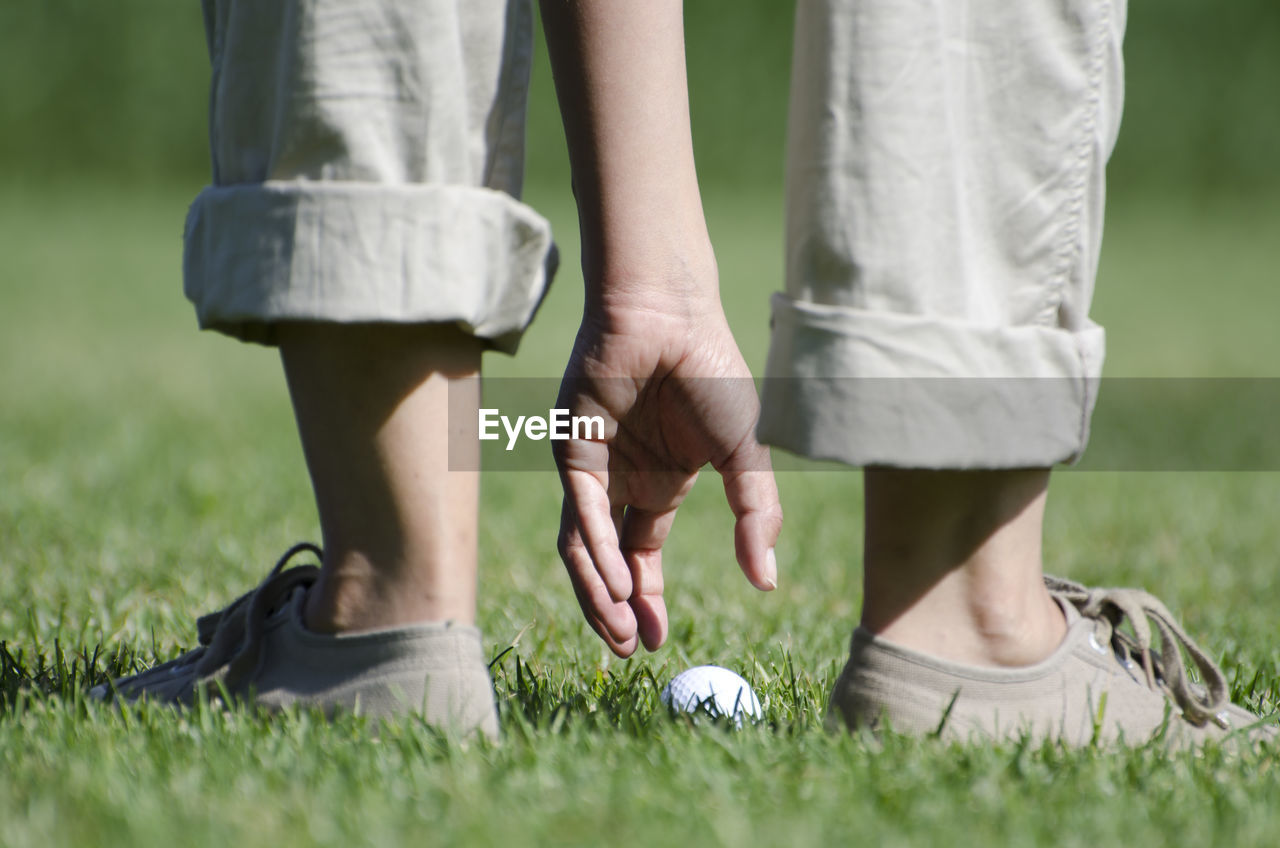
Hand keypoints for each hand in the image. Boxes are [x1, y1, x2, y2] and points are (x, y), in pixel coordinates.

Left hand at [554, 288, 782, 656]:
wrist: (672, 315)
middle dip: (616, 611)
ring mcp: (595, 468)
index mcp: (659, 483)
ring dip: (598, 594)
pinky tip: (618, 583)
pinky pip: (580, 511)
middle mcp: (621, 482)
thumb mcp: (744, 456)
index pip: (643, 556)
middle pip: (608, 562)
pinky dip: (595, 550)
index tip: (659, 642)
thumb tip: (768, 584)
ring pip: (583, 547)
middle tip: (630, 653)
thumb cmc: (710, 373)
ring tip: (618, 634)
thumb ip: (757, 517)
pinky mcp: (573, 450)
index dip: (647, 601)